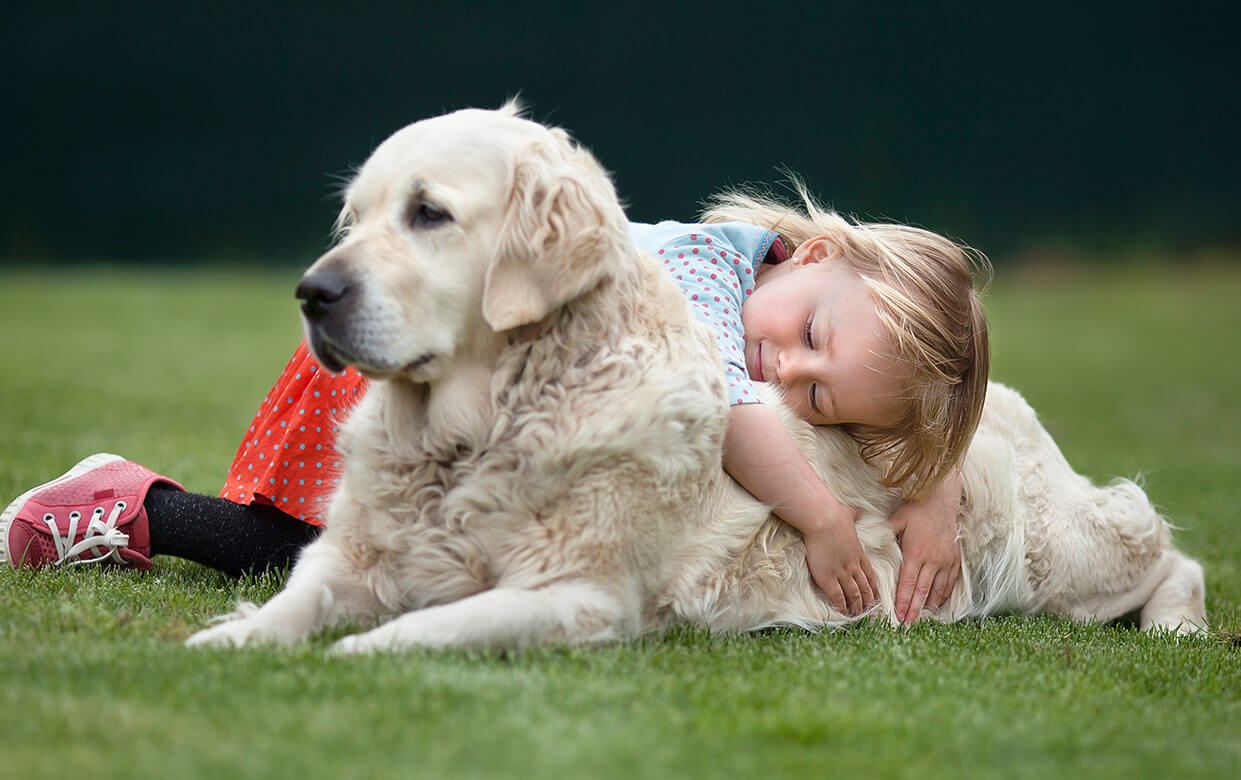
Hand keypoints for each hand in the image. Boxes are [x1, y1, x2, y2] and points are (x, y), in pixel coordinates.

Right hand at [803, 508, 878, 616]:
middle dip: (868, 600)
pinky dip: (841, 606)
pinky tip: (843, 614)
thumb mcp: (849, 513)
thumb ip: (855, 514)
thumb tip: (859, 510)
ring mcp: (842, 572)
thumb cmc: (833, 514)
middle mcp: (853, 565)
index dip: (874, 587)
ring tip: (859, 615)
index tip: (876, 596)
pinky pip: (837, 596)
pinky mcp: (828, 577)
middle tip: (871, 611)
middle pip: (864, 587)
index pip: (870, 574)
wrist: (822, 519)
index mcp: (859, 552)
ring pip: (854, 594)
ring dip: (857, 606)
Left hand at [888, 473, 962, 624]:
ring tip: (921, 620)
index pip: (907, 583)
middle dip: (914, 610)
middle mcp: (932, 560)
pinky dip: (944, 595)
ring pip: (937, 590)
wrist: (942, 499)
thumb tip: (867, 545)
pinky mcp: (954, 559)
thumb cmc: (916, 509)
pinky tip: (937, 605)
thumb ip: (885, 535)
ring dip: (929, 606)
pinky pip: (950, 582)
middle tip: (907, 625)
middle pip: (922, 591)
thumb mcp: (897, 520)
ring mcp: (945, 561)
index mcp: (915, 553)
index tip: (898, 615)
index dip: (903, 601)